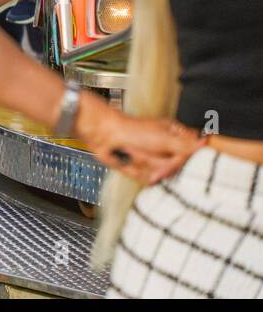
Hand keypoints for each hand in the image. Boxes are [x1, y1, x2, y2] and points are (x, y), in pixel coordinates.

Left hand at [78, 101, 204, 184]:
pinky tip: (128, 160)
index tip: (176, 159)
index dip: (182, 160)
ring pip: (162, 176)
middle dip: (160, 163)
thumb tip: (207, 142)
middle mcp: (167, 148)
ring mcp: (154, 160)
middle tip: (148, 152)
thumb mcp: (164, 138)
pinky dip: (137, 172)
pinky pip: (147, 181)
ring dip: (146, 165)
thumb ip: (186, 146)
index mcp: (175, 136)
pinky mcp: (142, 170)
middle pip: (177, 169)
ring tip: (134, 152)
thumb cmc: (132, 130)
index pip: (192, 155)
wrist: (103, 135)